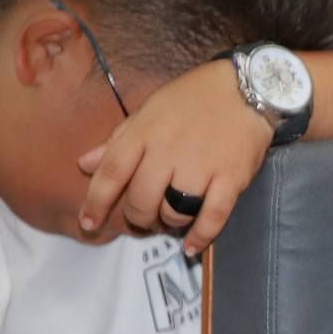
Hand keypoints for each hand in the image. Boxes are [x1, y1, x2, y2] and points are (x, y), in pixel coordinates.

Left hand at [77, 60, 273, 255]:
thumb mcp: (149, 111)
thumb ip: (118, 140)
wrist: (247, 88)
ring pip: (175, 212)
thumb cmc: (193, 99)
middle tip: (145, 218)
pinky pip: (213, 217)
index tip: (87, 223)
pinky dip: (201, 236)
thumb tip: (84, 164)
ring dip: (169, 222)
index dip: (96, 202)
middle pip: (142, 200)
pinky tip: (190, 245)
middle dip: (139, 217)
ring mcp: (202, 165)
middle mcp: (169, 150)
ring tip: (172, 218)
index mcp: (145, 132)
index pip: (111, 173)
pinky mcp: (231, 177)